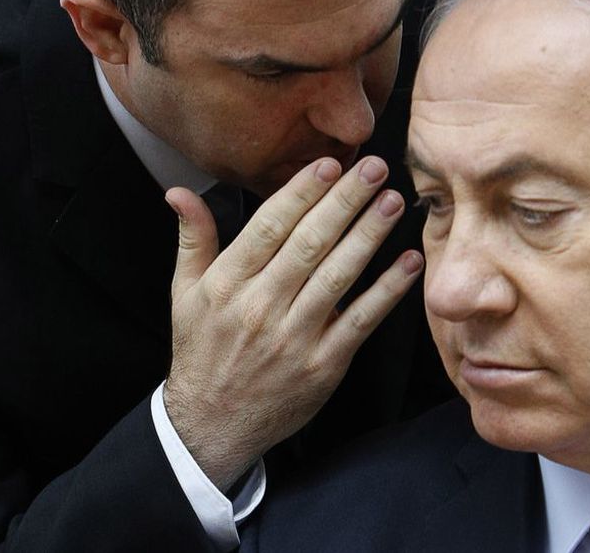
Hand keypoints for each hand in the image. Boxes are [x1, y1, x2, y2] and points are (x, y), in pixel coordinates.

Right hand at [161, 156, 423, 489]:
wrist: (211, 425)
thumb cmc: (202, 351)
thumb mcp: (184, 294)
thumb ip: (193, 239)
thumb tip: (180, 192)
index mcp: (228, 283)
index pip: (269, 226)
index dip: (302, 192)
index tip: (330, 163)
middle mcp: (261, 306)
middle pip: (310, 243)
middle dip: (345, 201)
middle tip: (375, 168)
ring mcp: (295, 336)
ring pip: (338, 275)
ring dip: (370, 235)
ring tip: (394, 201)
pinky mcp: (324, 364)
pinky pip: (361, 320)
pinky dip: (388, 291)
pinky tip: (409, 261)